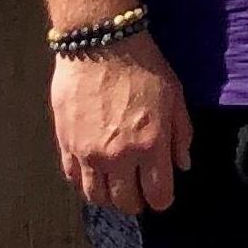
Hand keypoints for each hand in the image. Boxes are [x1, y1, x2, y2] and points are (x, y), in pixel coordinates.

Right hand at [51, 31, 193, 215]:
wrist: (101, 45)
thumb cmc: (145, 67)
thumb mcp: (175, 96)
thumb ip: (181, 134)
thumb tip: (182, 165)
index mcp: (150, 145)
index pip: (157, 195)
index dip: (162, 200)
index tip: (162, 196)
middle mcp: (118, 157)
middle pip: (124, 202)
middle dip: (136, 202)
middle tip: (139, 192)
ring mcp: (88, 154)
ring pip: (96, 197)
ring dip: (109, 197)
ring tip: (116, 185)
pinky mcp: (65, 145)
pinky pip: (73, 179)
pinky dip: (85, 182)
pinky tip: (94, 172)